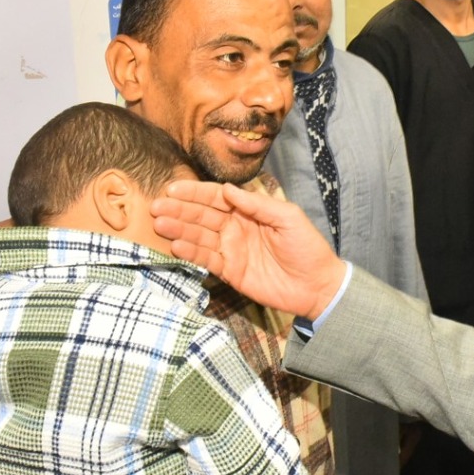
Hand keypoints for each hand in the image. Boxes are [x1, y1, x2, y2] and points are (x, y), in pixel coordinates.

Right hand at [152, 180, 346, 320]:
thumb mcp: (288, 218)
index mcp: (248, 211)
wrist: (316, 286)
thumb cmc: (307, 247)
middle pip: (202, 215)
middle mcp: (235, 227)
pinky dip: (191, 253)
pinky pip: (207, 259)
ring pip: (199, 236)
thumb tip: (229, 189)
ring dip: (179, 230)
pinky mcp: (230, 271)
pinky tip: (176, 246)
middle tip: (156, 206)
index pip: (216, 197)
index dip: (195, 193)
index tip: (173, 188)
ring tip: (160, 224)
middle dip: (179, 210)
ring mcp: (231, 249)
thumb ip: (258, 204)